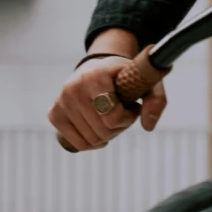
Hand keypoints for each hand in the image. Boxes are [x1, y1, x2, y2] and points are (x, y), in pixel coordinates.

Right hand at [48, 33, 165, 151]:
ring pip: (92, 140)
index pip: (112, 117)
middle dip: (119, 127)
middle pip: (103, 131)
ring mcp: (61, 101)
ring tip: (109, 116)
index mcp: (94, 77)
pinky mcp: (54, 114)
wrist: (98, 68)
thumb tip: (148, 127)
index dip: (128, 118)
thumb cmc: (124, 77)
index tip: (132, 107)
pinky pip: (78, 144)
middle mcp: (73, 88)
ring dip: (107, 134)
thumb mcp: (146, 82)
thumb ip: (156, 100)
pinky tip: (97, 128)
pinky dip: (92, 142)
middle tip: (121, 112)